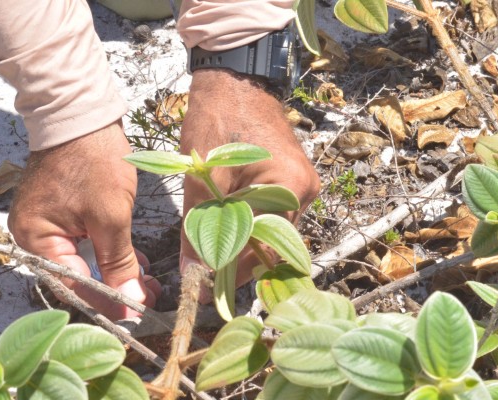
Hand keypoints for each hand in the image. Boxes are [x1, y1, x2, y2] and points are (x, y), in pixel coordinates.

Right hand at [8, 121, 159, 319]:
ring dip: (117, 272)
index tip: (136, 313)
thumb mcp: (110, 217)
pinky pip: (85, 243)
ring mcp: (48, 223)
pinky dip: (109, 252)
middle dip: (115, 289)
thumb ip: (119, 263)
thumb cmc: (91, 160)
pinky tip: (137, 263)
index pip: (72, 285)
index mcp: (36, 239)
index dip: (106, 302)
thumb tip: (131, 302)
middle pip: (76, 277)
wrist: (81, 112)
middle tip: (149, 298)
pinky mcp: (63, 213)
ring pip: (84, 261)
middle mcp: (35, 236)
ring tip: (150, 283)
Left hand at [179, 70, 319, 293]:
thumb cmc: (218, 121)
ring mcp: (302, 187)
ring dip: (243, 244)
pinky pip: (272, 216)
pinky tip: (227, 229)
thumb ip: (198, 229)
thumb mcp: (202, 179)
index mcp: (288, 189)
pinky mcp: (293, 182)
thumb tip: (193, 275)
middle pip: (273, 245)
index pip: (265, 250)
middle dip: (239, 262)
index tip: (205, 289)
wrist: (233, 83)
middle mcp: (304, 191)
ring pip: (271, 233)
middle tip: (204, 276)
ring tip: (211, 252)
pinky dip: (250, 226)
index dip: (234, 272)